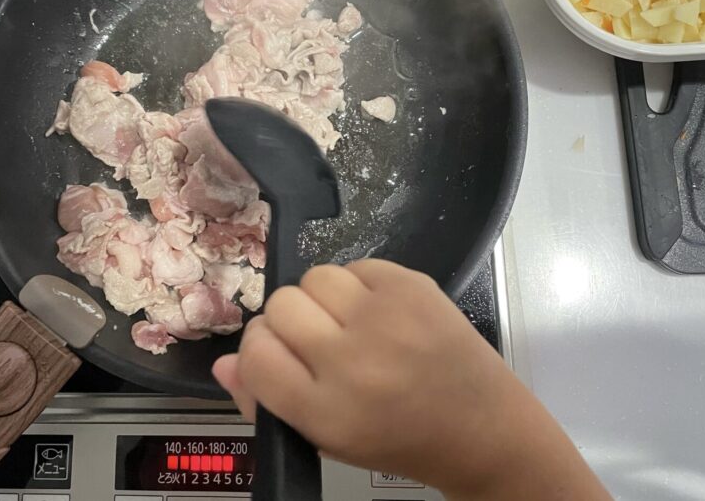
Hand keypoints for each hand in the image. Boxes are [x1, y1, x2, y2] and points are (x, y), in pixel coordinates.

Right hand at [212, 259, 610, 500]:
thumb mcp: (325, 439)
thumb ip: (265, 404)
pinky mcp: (412, 286)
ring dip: (322, 299)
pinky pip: (355, 265)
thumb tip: (223, 365)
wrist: (481, 428)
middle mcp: (352, 361)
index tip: (280, 357)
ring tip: (349, 324)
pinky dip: (358, 286)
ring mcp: (385, 318)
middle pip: (280, 306)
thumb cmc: (397, 437)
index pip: (255, 353)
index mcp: (325, 411)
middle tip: (318, 341)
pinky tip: (379, 314)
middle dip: (290, 321)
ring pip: (314, 277)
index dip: (259, 351)